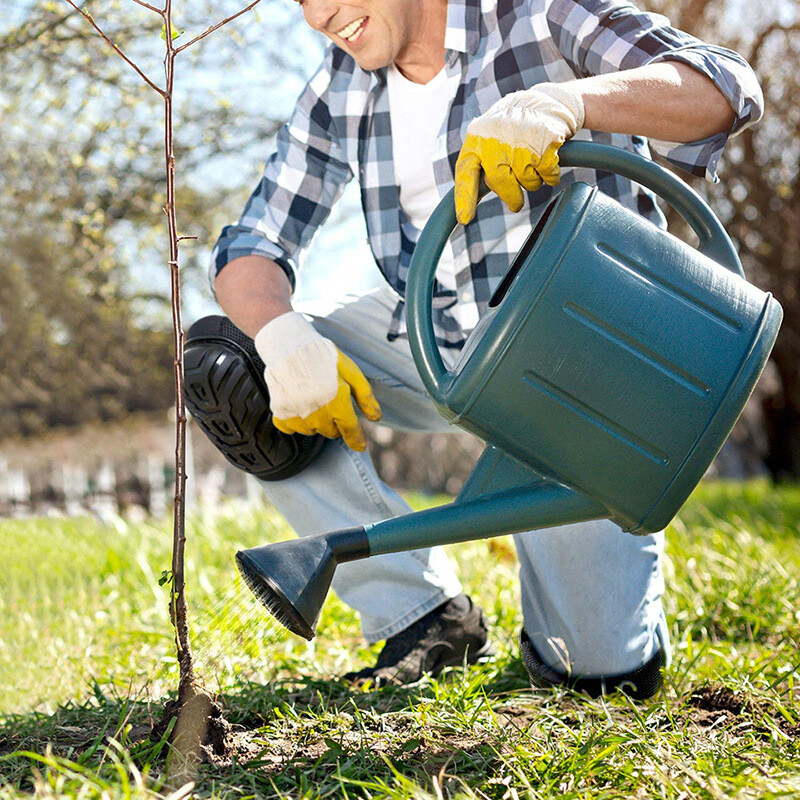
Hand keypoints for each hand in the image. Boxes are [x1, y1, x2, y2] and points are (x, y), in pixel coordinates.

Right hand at [254, 312, 381, 451]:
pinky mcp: (281, 413)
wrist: (289, 346)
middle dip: (335, 422)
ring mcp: (297, 414)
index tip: (360, 446)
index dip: (356, 439)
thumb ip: (365, 397)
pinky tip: (298, 405)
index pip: (350, 430)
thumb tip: (376, 418)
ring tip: (313, 398)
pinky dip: (296, 421)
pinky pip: (291, 428)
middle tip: (330, 402)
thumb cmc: (323, 357)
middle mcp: (317, 413)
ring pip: (312, 431)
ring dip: (315, 421)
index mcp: (337, 402)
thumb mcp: (351, 372)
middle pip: (331, 432)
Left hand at [455, 83, 584, 224]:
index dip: (464, 197)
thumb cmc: (511, 130)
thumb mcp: (488, 139)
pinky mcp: (545, 143)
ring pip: (527, 182)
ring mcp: (521, 141)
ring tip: (533, 162)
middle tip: (516, 204)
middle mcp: (496, 139)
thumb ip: (480, 164)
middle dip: (511, 197)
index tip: (465, 218)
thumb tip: (468, 203)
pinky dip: (550, 175)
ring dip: (532, 181)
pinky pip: (548, 176)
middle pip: (500, 183)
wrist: (546, 102)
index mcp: (477, 139)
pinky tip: (547, 160)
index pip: (465, 172)